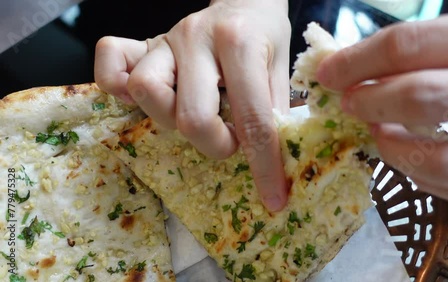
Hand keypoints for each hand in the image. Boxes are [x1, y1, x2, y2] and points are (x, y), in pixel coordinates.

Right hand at [94, 0, 290, 210]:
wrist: (243, 0)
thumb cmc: (264, 37)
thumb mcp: (281, 69)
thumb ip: (276, 111)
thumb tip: (273, 160)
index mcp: (240, 43)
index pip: (252, 119)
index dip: (264, 166)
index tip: (273, 197)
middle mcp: (196, 38)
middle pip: (190, 116)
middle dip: (214, 145)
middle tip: (229, 139)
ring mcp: (166, 40)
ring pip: (146, 93)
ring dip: (172, 120)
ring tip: (196, 116)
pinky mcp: (145, 43)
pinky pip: (111, 63)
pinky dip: (118, 86)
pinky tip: (155, 98)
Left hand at [316, 5, 447, 206]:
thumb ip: (436, 48)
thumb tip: (356, 65)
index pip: (414, 45)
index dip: (359, 60)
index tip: (329, 73)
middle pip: (424, 98)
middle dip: (370, 102)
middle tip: (349, 102)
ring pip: (441, 161)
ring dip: (391, 149)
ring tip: (376, 133)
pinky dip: (420, 177)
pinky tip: (408, 158)